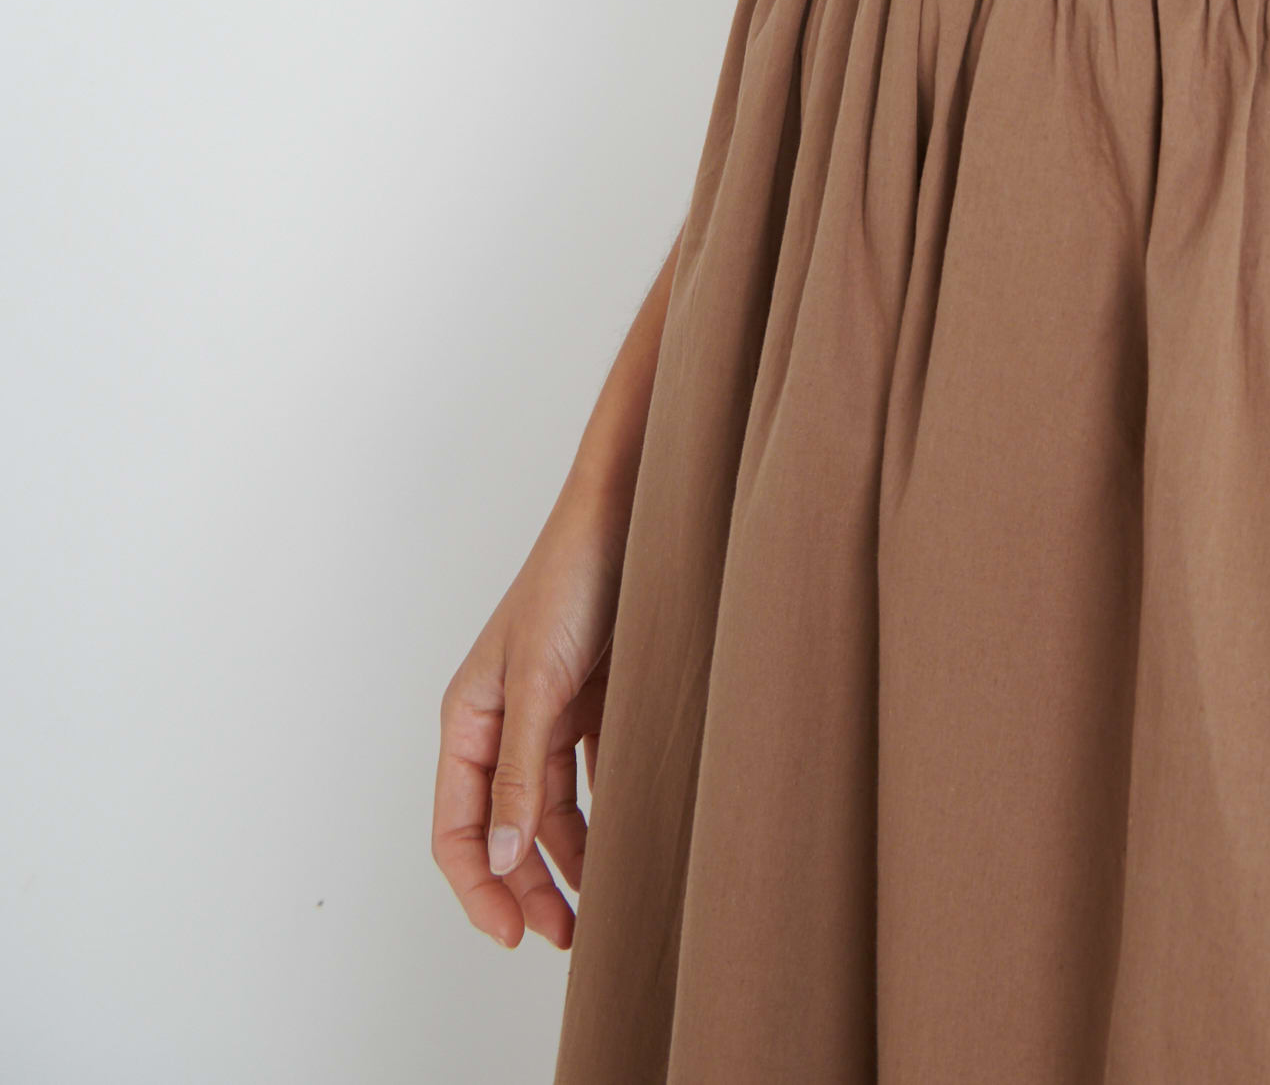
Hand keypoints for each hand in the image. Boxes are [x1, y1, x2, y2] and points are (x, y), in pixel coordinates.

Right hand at [432, 472, 627, 951]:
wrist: (634, 510)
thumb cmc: (573, 578)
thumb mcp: (541, 684)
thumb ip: (523, 773)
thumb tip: (506, 860)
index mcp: (469, 719)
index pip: (458, 830)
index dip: (481, 888)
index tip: (517, 934)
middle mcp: (504, 723)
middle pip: (506, 831)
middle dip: (529, 889)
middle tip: (568, 937)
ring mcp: (550, 714)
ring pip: (551, 812)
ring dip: (570, 861)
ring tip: (603, 907)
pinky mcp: (595, 702)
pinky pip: (591, 778)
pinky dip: (604, 815)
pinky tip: (628, 844)